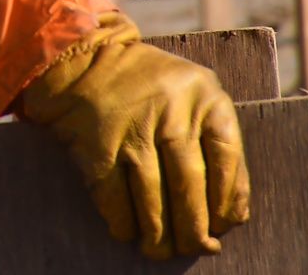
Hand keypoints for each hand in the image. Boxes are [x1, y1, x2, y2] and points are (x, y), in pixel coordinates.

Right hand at [17, 12, 247, 258]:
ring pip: (153, 196)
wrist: (79, 56)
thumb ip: (212, 140)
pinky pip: (113, 194)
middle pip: (190, 184)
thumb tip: (227, 215)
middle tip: (193, 248)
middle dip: (192, 227)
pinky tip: (126, 231)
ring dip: (157, 233)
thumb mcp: (191, 94)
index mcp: (205, 96)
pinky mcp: (95, 142)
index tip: (223, 226)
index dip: (227, 203)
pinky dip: (121, 220)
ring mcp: (131, 126)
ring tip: (159, 251)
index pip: (227, 162)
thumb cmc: (146, 85)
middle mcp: (171, 109)